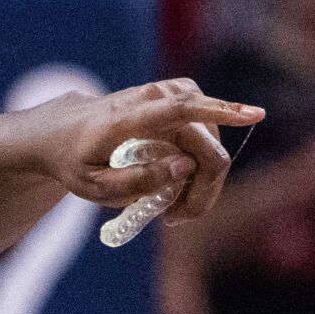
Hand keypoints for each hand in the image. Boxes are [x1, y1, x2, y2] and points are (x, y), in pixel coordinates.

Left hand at [23, 78, 264, 219]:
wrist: (60, 131)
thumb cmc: (74, 161)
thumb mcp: (92, 186)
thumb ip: (136, 181)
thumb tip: (185, 167)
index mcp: (129, 117)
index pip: (182, 109)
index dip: (220, 111)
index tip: (254, 115)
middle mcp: (154, 98)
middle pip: (205, 145)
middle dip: (203, 187)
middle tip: (175, 219)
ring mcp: (168, 94)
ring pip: (209, 140)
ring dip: (201, 178)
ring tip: (171, 206)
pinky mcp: (177, 98)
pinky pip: (204, 132)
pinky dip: (200, 160)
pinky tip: (181, 182)